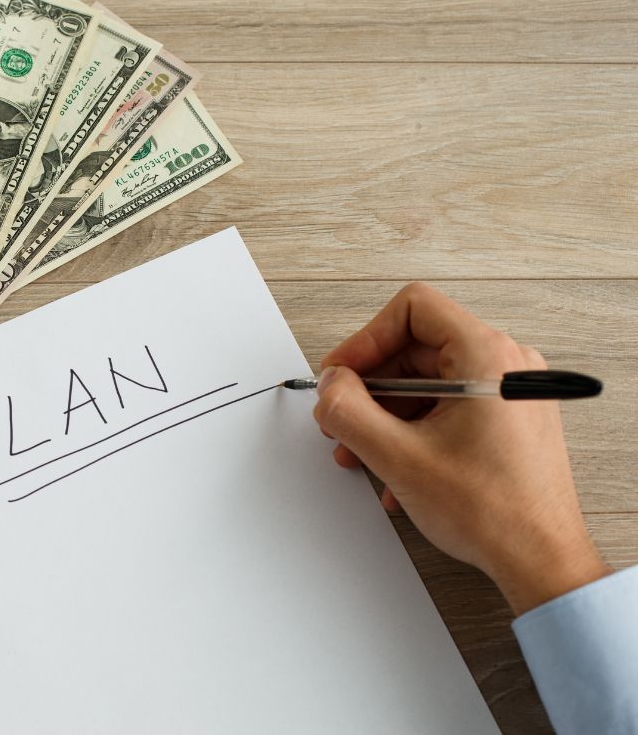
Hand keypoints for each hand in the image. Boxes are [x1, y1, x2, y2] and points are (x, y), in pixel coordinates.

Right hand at [313, 282, 607, 614]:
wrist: (540, 560)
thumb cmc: (495, 512)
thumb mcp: (397, 456)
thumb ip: (349, 411)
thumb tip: (330, 385)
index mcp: (487, 358)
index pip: (413, 309)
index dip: (365, 339)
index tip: (342, 373)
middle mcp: (506, 366)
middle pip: (415, 347)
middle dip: (370, 386)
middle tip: (343, 417)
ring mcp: (509, 392)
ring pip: (427, 381)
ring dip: (386, 414)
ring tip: (362, 451)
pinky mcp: (507, 418)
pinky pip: (446, 406)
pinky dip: (412, 428)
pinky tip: (395, 467)